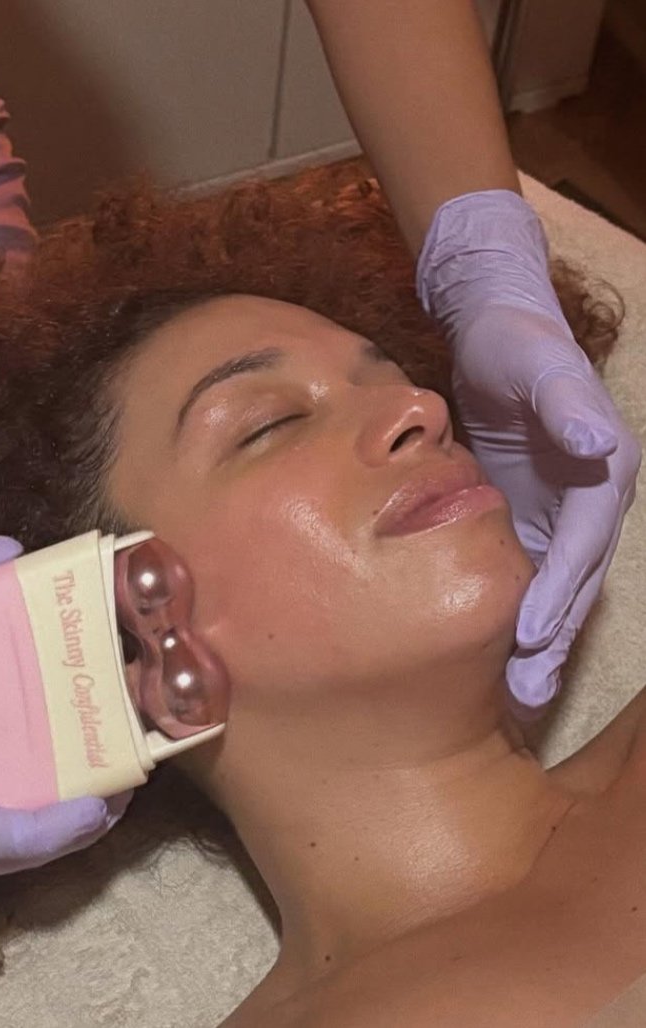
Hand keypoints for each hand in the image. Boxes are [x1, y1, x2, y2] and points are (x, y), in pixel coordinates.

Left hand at [417, 190, 640, 706]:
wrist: (492, 334)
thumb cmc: (517, 345)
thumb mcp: (541, 367)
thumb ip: (569, 406)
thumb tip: (604, 445)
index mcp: (604, 474)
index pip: (583, 546)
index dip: (560, 593)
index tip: (529, 637)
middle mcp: (588, 502)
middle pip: (573, 582)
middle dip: (552, 639)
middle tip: (527, 692)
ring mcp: (556, 514)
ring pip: (549, 589)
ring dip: (535, 641)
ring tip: (516, 693)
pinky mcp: (522, 516)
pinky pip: (522, 573)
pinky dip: (512, 613)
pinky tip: (491, 651)